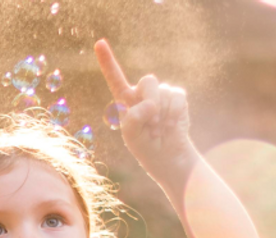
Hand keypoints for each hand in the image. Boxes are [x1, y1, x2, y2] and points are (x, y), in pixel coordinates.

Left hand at [95, 39, 199, 192]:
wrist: (167, 155)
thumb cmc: (145, 146)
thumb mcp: (131, 136)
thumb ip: (133, 118)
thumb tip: (151, 104)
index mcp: (124, 100)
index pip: (115, 78)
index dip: (107, 60)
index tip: (99, 43)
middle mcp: (142, 93)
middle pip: (148, 81)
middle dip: (152, 99)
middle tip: (152, 122)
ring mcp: (161, 94)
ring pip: (164, 91)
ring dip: (163, 114)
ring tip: (160, 127)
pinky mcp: (177, 98)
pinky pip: (177, 97)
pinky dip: (175, 113)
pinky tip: (171, 124)